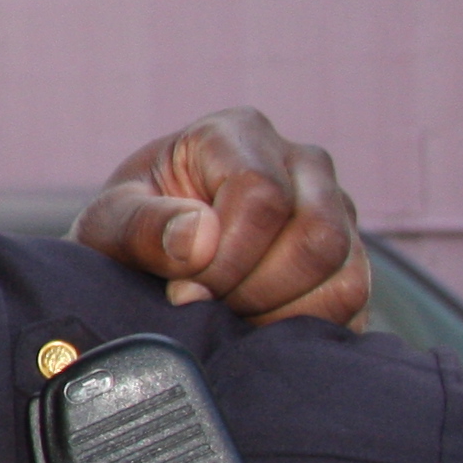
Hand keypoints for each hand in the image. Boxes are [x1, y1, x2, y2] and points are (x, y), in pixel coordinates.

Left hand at [69, 106, 369, 327]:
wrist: (151, 254)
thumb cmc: (132, 229)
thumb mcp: (110, 222)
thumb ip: (143, 226)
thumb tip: (200, 241)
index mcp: (238, 134)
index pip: (262, 196)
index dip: (225, 256)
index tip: (182, 288)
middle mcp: (301, 163)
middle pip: (317, 237)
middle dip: (255, 290)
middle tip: (206, 305)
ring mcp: (337, 209)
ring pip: (345, 275)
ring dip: (280, 313)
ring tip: (227, 315)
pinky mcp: (351, 258)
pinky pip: (353, 302)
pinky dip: (303, 328)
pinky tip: (254, 327)